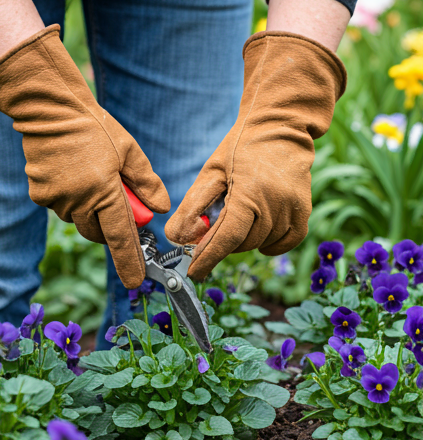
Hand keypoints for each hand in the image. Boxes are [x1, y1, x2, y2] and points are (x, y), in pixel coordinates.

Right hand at [0, 26, 169, 288]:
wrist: (48, 108)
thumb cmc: (94, 127)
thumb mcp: (130, 152)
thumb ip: (147, 184)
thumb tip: (160, 209)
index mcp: (104, 192)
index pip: (120, 238)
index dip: (129, 262)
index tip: (135, 283)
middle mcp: (78, 202)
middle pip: (99, 232)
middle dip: (109, 225)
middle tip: (115, 197)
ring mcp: (55, 200)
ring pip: (79, 219)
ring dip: (89, 209)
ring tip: (90, 176)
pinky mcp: (39, 195)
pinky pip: (62, 208)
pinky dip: (71, 199)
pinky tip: (71, 174)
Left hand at [165, 31, 345, 280]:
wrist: (280, 127)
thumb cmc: (240, 148)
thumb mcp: (210, 172)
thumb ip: (192, 206)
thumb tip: (176, 237)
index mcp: (249, 192)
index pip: (227, 237)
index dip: (208, 258)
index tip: (195, 272)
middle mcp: (276, 204)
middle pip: (242, 243)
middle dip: (223, 240)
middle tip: (216, 222)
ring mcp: (294, 209)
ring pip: (260, 244)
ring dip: (244, 238)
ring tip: (240, 212)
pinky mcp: (304, 212)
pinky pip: (284, 243)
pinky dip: (268, 243)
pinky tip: (258, 228)